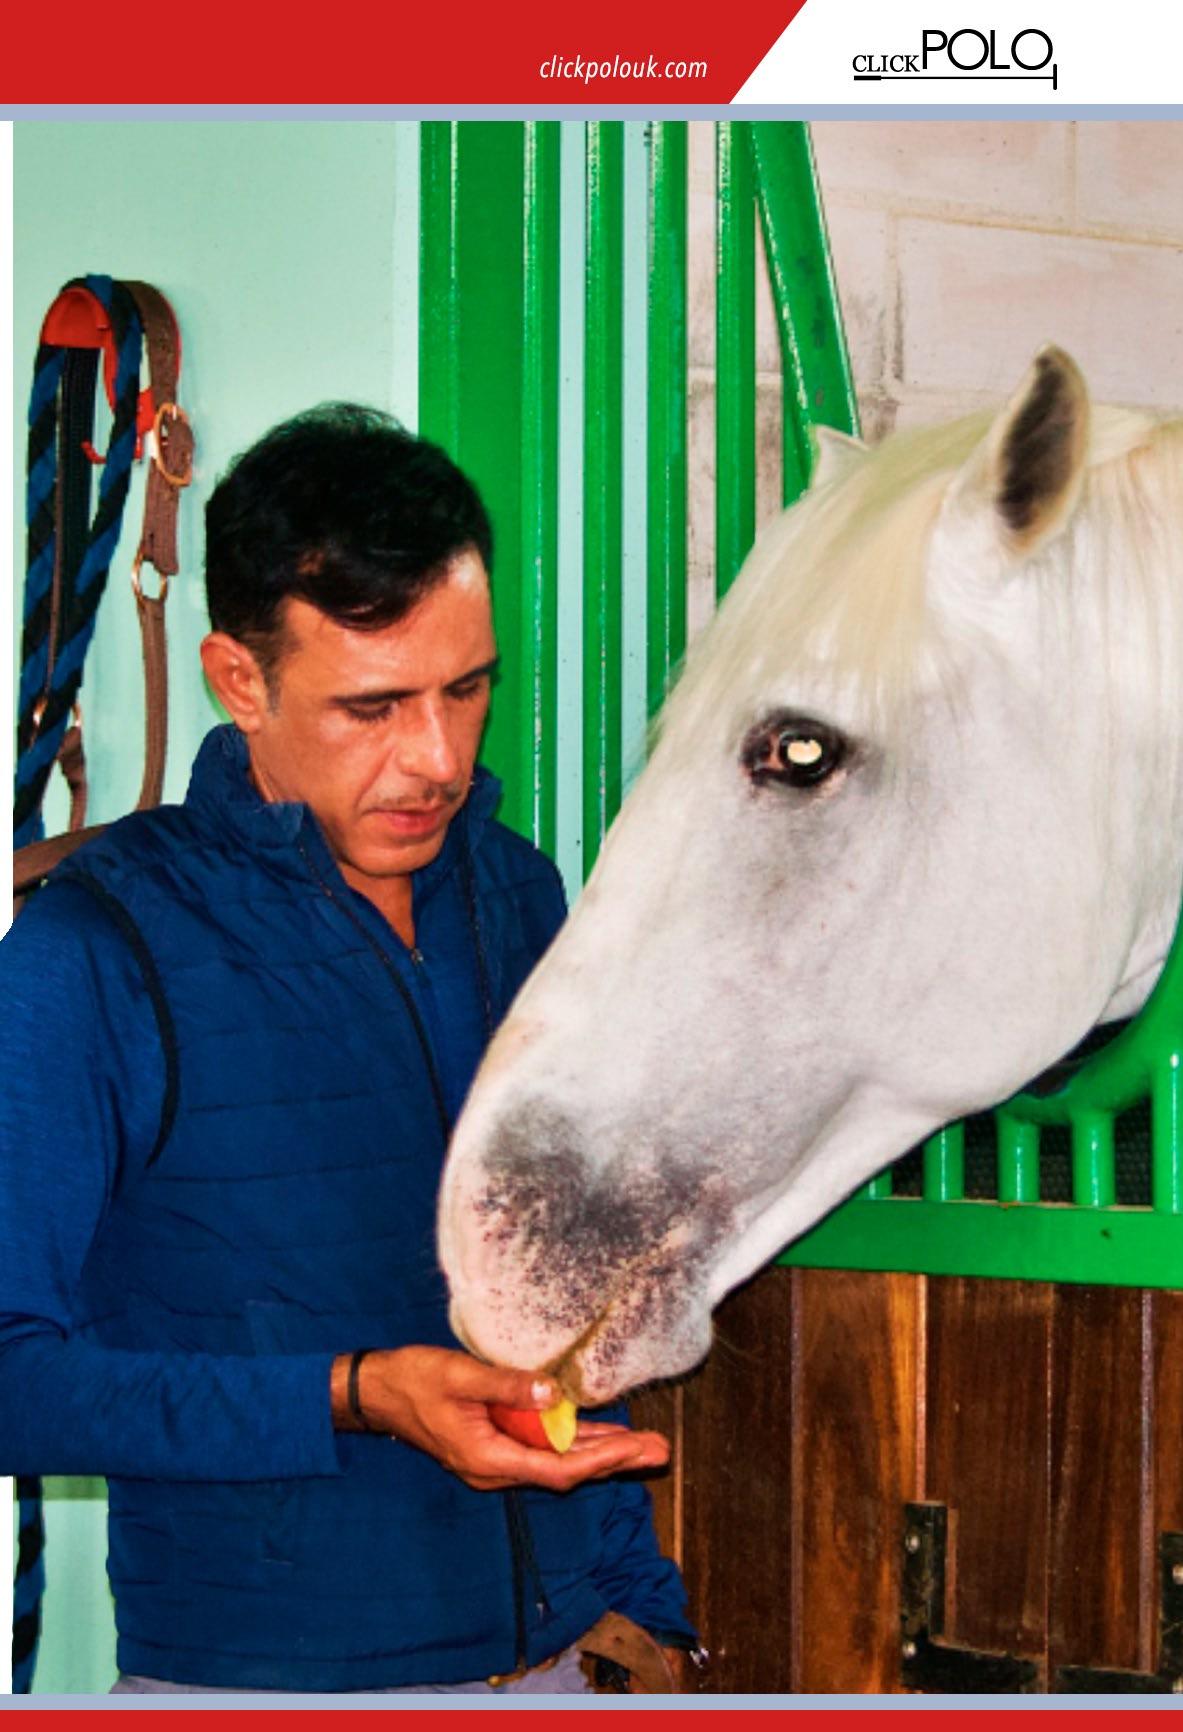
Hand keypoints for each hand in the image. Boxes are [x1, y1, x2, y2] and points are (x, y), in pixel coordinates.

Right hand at [330, 1345, 669, 1491]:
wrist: (378, 1391)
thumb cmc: (415, 1380)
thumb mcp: (459, 1376)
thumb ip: (504, 1386)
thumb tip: (550, 1394)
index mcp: (487, 1458)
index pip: (555, 1469)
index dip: (599, 1462)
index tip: (634, 1451)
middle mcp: (495, 1468)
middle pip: (565, 1470)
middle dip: (614, 1460)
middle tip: (660, 1450)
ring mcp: (495, 1459)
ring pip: (557, 1460)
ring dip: (600, 1452)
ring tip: (644, 1444)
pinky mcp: (495, 1444)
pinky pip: (542, 1448)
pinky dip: (573, 1440)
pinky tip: (601, 1432)